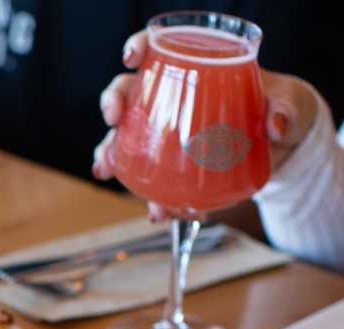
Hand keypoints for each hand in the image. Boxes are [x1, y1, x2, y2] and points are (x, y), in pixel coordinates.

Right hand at [92, 30, 319, 218]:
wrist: (284, 149)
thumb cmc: (282, 110)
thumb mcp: (290, 102)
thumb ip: (285, 108)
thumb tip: (273, 124)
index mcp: (197, 74)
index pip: (160, 52)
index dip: (140, 48)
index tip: (132, 58)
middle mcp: (173, 104)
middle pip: (129, 95)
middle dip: (112, 104)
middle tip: (113, 119)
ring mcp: (168, 139)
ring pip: (126, 141)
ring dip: (110, 155)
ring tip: (106, 169)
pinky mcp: (175, 172)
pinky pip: (153, 185)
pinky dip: (152, 201)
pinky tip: (156, 212)